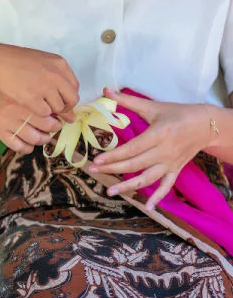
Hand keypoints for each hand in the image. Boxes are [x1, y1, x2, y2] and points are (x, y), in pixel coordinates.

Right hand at [0, 39, 78, 118]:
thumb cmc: (16, 60)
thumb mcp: (41, 60)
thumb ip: (55, 74)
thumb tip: (64, 93)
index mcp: (60, 64)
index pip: (74, 87)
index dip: (68, 97)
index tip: (61, 102)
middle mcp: (56, 75)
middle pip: (71, 100)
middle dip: (65, 109)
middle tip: (56, 113)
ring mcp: (45, 87)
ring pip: (58, 108)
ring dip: (52, 112)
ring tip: (41, 110)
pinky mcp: (32, 98)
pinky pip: (44, 113)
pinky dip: (40, 114)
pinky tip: (33, 109)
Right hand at [0, 80, 63, 154]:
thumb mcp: (16, 89)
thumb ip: (32, 98)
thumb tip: (51, 111)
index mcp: (24, 99)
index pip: (48, 114)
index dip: (56, 120)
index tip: (58, 120)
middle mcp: (18, 111)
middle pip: (45, 127)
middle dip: (52, 131)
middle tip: (53, 129)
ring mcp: (8, 123)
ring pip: (33, 139)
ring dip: (41, 140)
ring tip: (42, 137)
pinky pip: (17, 146)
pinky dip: (26, 148)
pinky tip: (27, 144)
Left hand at [89, 88, 213, 208]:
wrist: (206, 124)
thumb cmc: (177, 113)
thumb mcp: (153, 106)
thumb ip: (127, 101)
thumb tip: (105, 90)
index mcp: (158, 135)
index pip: (131, 149)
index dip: (113, 155)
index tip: (96, 160)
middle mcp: (164, 152)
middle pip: (135, 164)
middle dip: (112, 169)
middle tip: (92, 171)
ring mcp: (170, 163)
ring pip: (148, 178)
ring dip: (128, 186)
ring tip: (110, 191)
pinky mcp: (176, 170)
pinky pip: (167, 186)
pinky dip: (158, 197)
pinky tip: (148, 207)